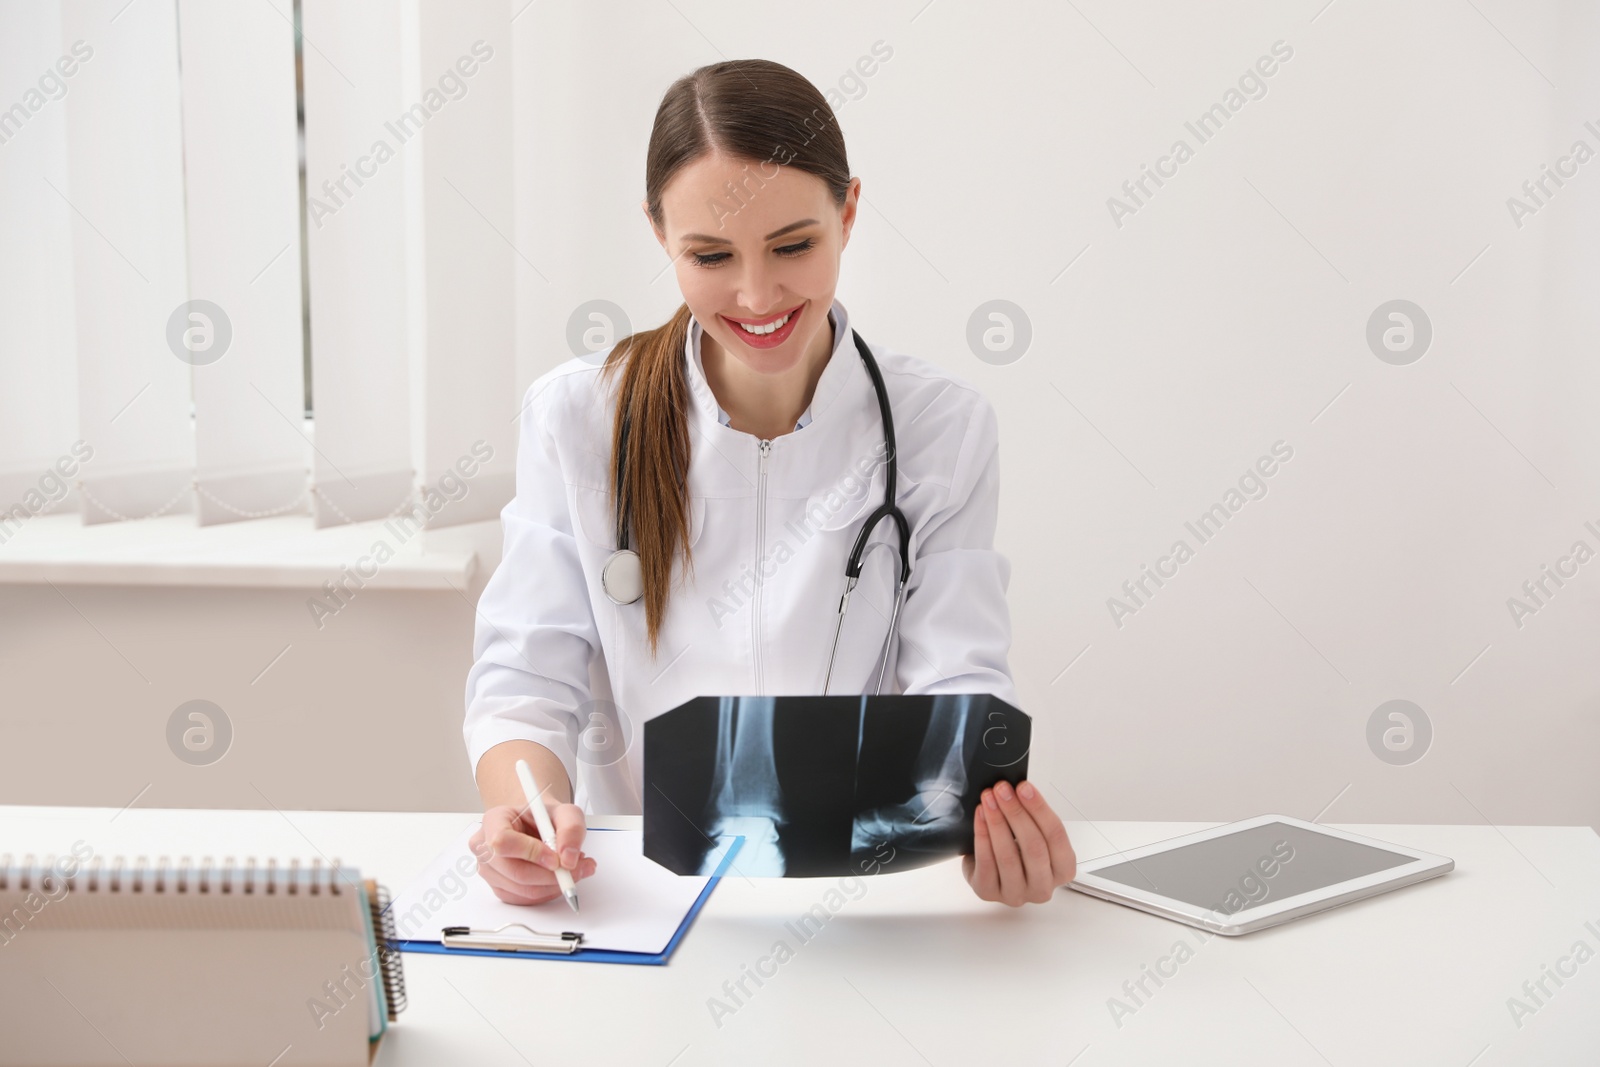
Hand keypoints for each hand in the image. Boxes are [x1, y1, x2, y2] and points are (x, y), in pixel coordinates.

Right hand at [471, 799, 596, 905]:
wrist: (535, 825)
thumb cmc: (544, 817)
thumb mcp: (564, 811)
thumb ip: (571, 828)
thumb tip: (568, 858)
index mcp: (494, 820)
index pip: (503, 841)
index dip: (531, 853)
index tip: (556, 858)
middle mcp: (485, 847)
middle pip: (514, 871)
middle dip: (551, 875)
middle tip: (576, 869)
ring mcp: (489, 871)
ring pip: (522, 890)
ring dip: (554, 885)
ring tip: (572, 870)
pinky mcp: (499, 888)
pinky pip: (524, 899)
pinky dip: (547, 892)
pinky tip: (558, 879)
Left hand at [963, 779, 1075, 905]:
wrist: (988, 870)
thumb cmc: (1017, 851)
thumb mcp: (1033, 835)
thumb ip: (1033, 817)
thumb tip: (1020, 789)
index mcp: (1062, 870)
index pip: (1056, 836)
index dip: (1040, 809)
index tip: (1024, 788)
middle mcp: (1042, 887)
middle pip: (1034, 846)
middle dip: (1016, 813)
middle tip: (1003, 790)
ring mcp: (1016, 893)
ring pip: (1008, 855)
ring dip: (997, 821)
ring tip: (989, 799)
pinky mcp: (990, 893)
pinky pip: (986, 862)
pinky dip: (982, 834)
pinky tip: (980, 816)